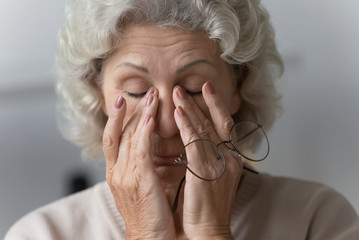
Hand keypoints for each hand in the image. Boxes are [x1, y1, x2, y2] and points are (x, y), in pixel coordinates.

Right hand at [102, 89, 174, 238]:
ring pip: (129, 137)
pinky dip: (144, 131)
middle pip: (117, 133)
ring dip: (140, 114)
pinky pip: (141, 150)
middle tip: (139, 92)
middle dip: (127, 111)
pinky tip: (151, 117)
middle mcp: (117, 172)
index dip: (115, 119)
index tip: (122, 102)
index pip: (112, 139)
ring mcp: (126, 175)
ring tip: (151, 96)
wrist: (150, 239)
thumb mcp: (138, 188)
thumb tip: (145, 148)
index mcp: (115, 173)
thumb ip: (138, 167)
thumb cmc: (148, 215)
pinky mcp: (140, 180)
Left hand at [173, 82, 242, 238]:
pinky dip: (186, 125)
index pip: (226, 127)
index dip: (217, 107)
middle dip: (202, 102)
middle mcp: (228, 159)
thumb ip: (211, 159)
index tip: (208, 90)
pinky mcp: (204, 171)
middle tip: (190, 86)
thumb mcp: (215, 179)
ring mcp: (218, 164)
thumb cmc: (209, 209)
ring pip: (205, 129)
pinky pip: (195, 142)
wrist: (210, 231)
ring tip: (178, 93)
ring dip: (191, 108)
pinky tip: (178, 112)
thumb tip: (200, 144)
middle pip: (215, 123)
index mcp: (232, 160)